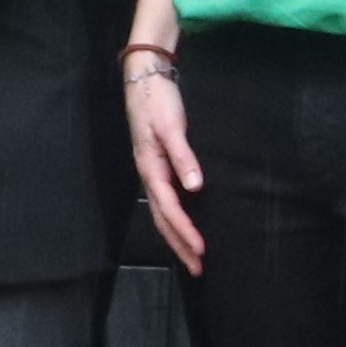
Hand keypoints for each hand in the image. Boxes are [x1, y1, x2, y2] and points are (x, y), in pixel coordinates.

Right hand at [124, 54, 204, 276]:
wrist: (144, 77)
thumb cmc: (157, 100)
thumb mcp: (170, 126)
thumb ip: (183, 156)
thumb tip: (195, 187)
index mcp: (150, 168)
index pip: (169, 209)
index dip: (185, 231)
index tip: (202, 250)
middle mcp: (149, 174)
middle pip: (163, 219)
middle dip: (180, 245)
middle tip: (198, 269)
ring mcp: (151, 170)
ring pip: (162, 213)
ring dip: (177, 236)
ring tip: (193, 256)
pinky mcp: (157, 163)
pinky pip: (165, 200)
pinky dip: (175, 219)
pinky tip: (186, 224)